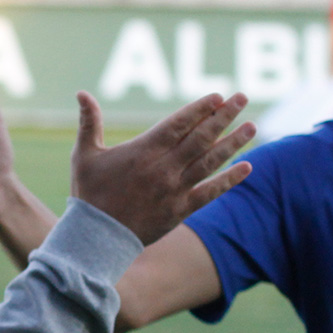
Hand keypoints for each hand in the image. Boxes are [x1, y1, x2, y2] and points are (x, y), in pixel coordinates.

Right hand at [69, 90, 254, 245]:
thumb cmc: (89, 194)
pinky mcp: (181, 210)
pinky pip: (211, 192)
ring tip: (252, 126)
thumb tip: (80, 92)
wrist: (95, 239)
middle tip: (242, 98)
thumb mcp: (85, 155)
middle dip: (224, 116)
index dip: (200, 108)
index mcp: (143, 151)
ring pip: (211, 161)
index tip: (219, 96)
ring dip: (234, 143)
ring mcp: (175, 190)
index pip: (179, 123)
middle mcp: (164, 168)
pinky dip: (230, 180)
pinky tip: (248, 167)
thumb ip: (89, 123)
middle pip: (201, 137)